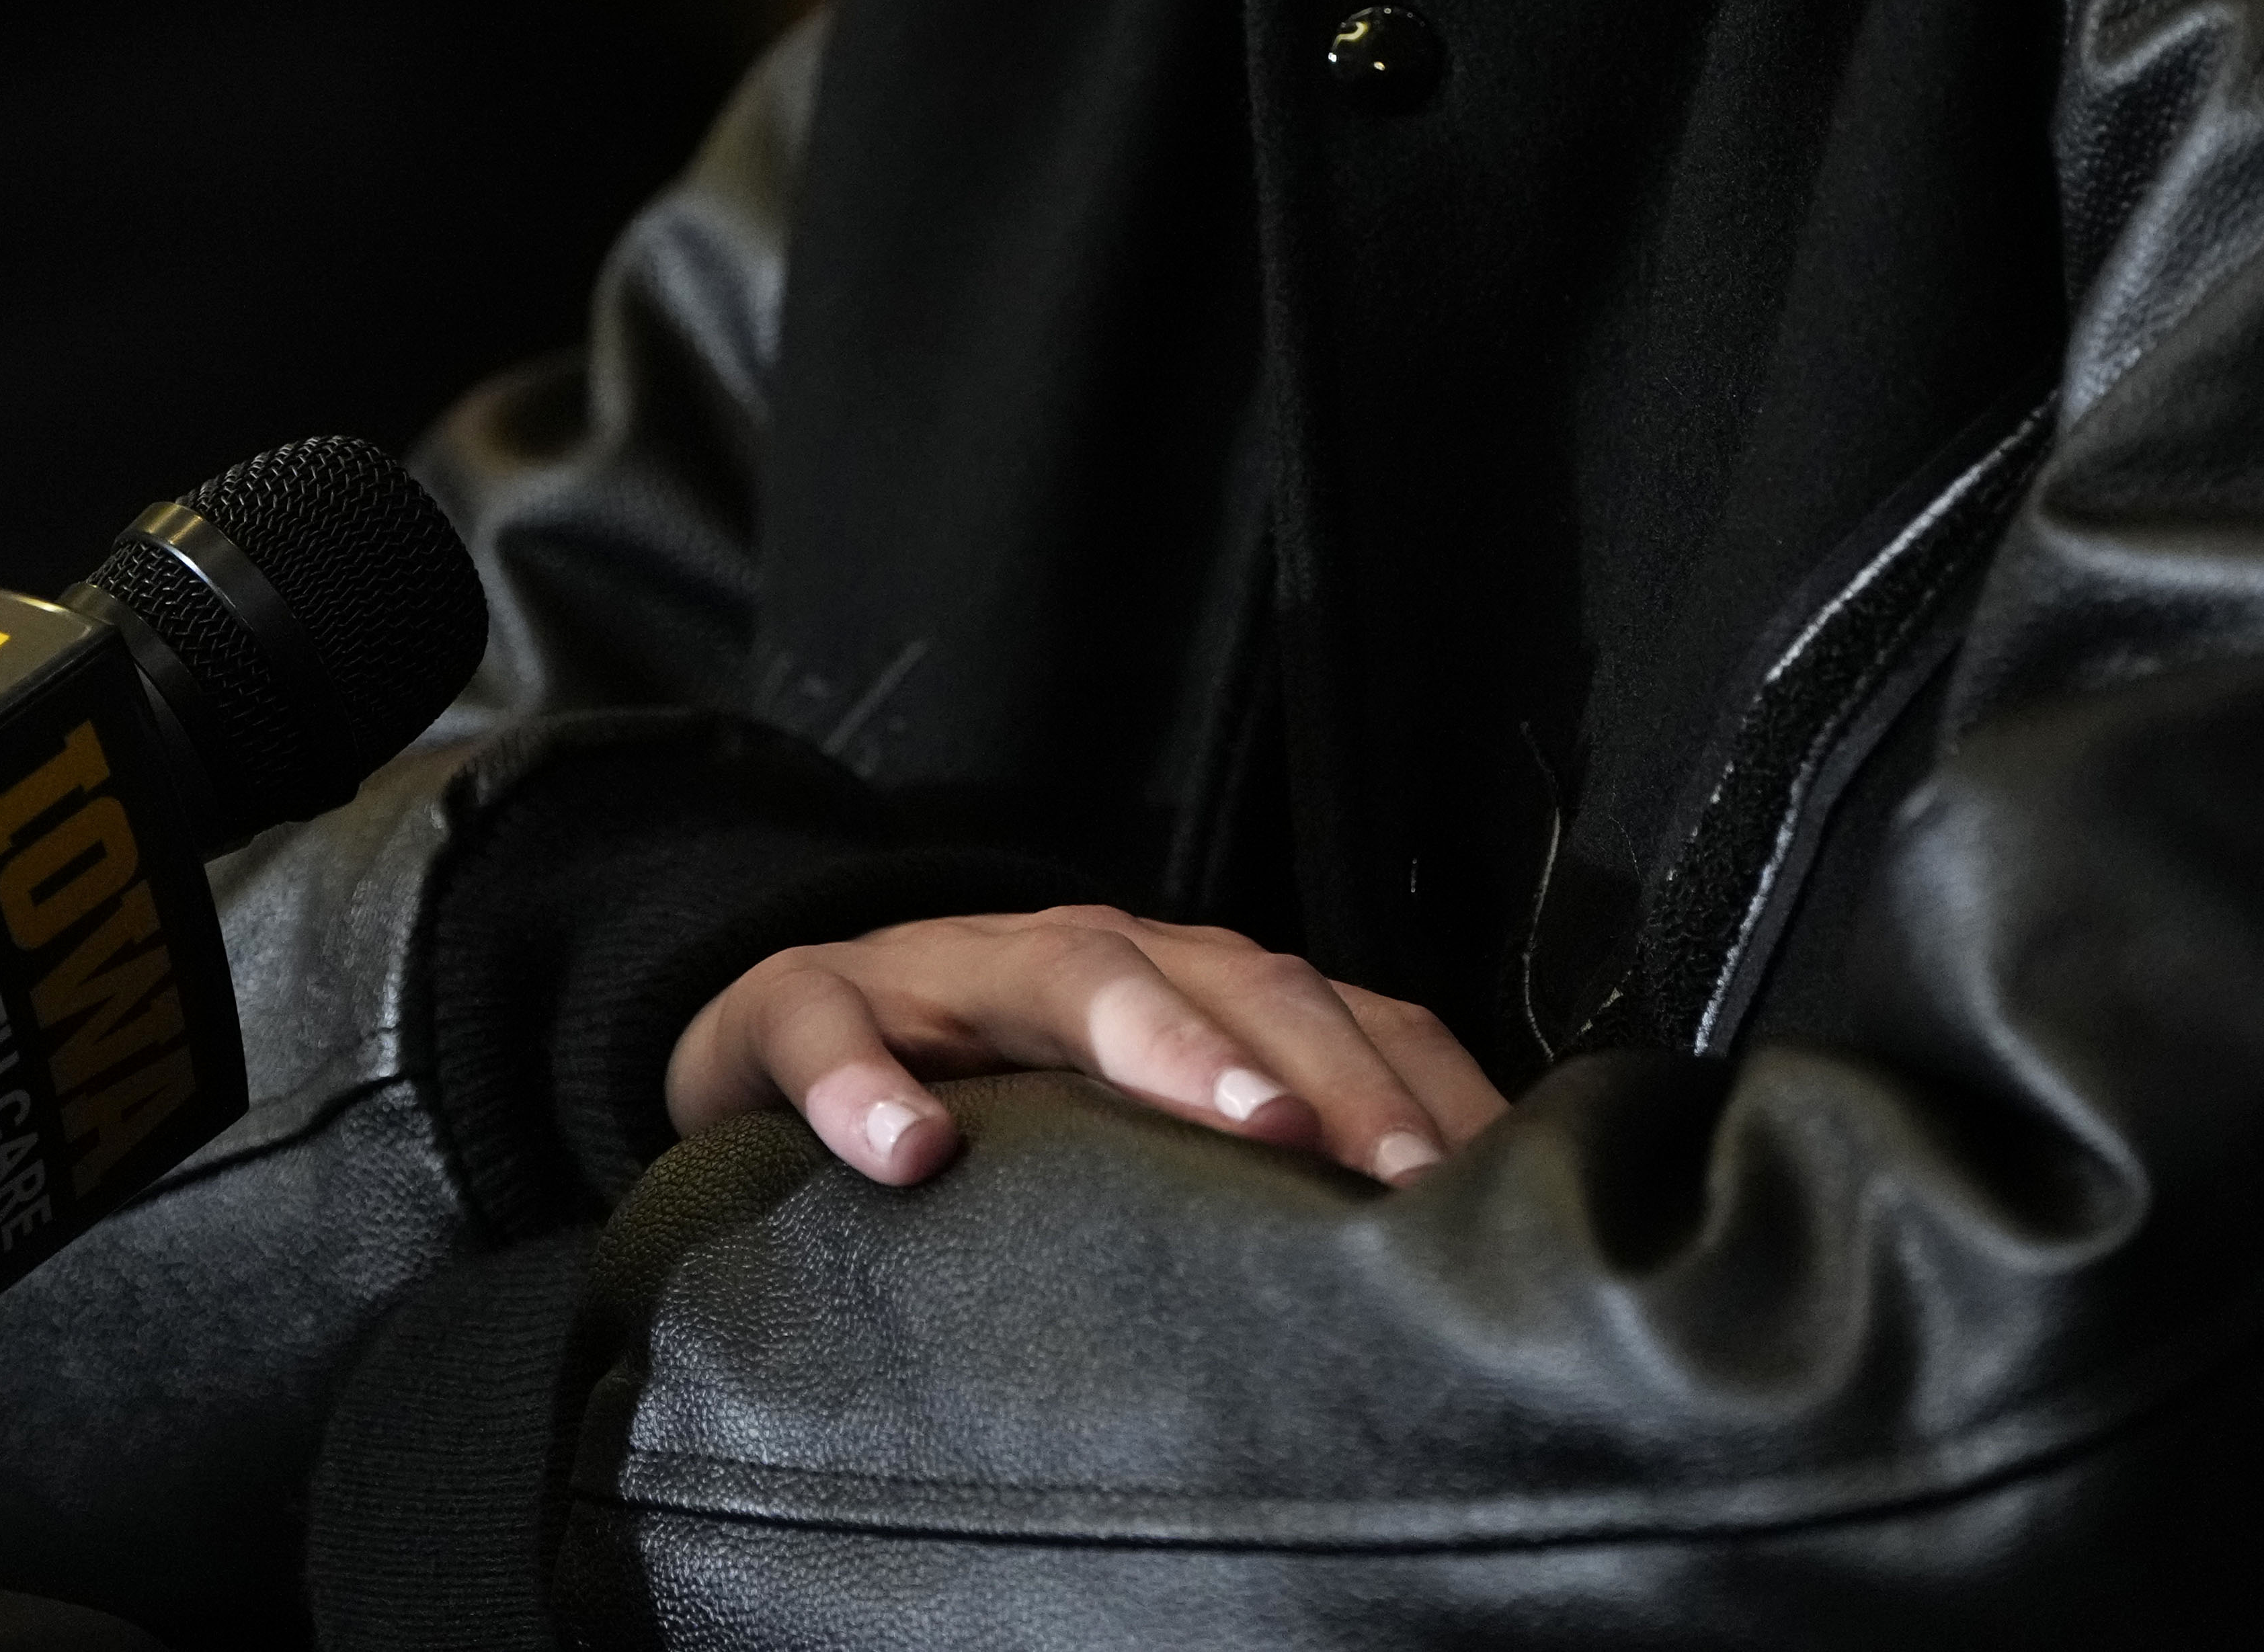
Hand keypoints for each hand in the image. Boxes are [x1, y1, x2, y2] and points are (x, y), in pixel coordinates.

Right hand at [667, 904, 1512, 1191]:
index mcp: (1177, 989)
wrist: (777, 1037)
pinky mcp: (800, 1004)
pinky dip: (864, 1084)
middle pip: (1231, 979)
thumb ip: (1240, 1185)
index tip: (1486, 1192)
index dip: (1413, 1089)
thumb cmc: (976, 1111)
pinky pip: (828, 1029)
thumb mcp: (1110, 1137)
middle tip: (1390, 1166)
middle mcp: (1085, 958)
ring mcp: (944, 970)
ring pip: (1070, 970)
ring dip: (1161, 1039)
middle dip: (1325, 1067)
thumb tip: (1411, 1304)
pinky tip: (909, 1155)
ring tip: (1235, 1123)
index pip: (1329, 1016)